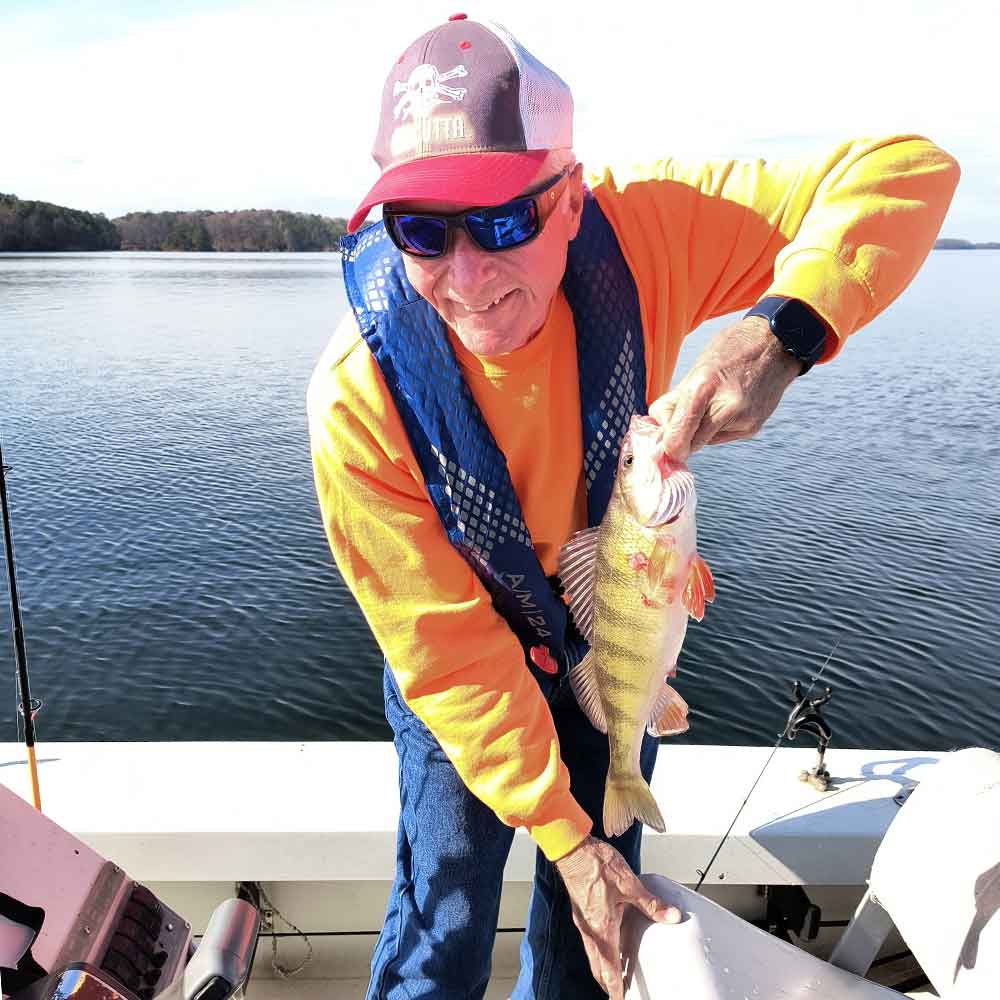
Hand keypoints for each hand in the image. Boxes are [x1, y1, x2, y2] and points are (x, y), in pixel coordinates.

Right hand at [554, 836, 680, 998]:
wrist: (571, 849)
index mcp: (602, 927)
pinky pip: (589, 940)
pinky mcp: (580, 912)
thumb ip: (650, 903)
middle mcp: (590, 929)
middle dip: (607, 982)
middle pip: (597, 966)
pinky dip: (598, 951)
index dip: (615, 988)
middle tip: (618, 992)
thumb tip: (672, 916)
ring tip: (614, 974)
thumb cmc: (596, 863)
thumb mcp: (629, 883)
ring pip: (591, 954)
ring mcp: (583, 921)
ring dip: (602, 967)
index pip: (609, 968)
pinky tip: (606, 943)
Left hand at [650, 316, 800, 463]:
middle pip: (690, 446)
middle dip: (681, 439)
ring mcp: (743, 420)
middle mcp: (726, 408)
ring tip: (712, 404)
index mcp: (704, 388)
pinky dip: (718, 427)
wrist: (777, 345)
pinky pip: (722, 437)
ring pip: (705, 443)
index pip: (676, 437)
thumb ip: (674, 401)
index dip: (667, 444)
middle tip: (681, 423)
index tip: (664, 440)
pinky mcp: (753, 428)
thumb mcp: (697, 369)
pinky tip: (728, 406)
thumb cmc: (730, 352)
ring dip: (700, 432)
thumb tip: (656, 428)